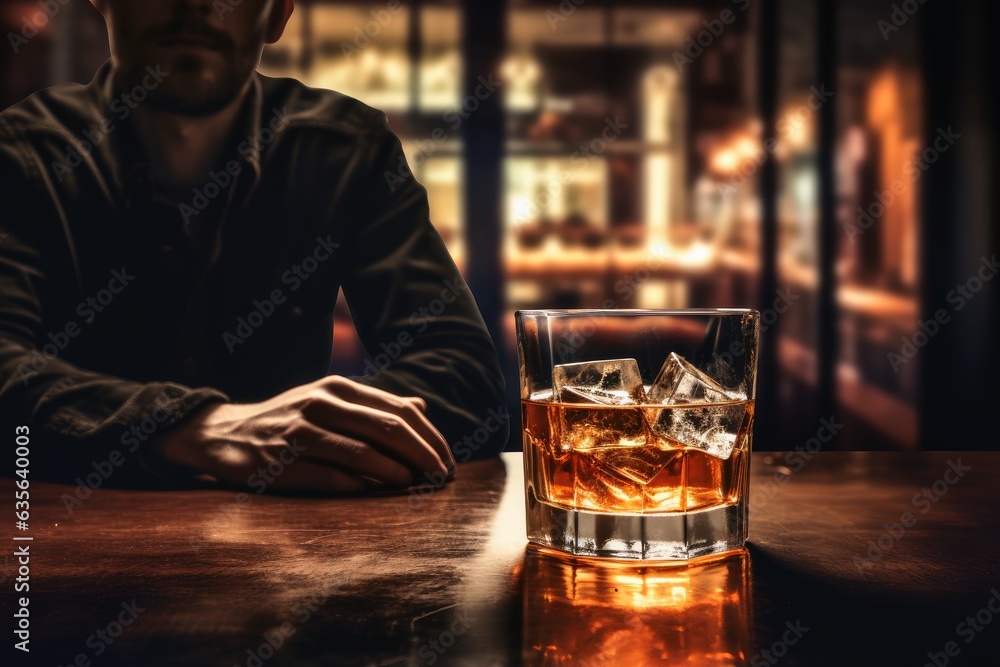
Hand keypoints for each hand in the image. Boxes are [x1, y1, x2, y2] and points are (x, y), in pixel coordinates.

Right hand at [150, 376, 455, 493]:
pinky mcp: (282, 461)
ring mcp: (300, 431)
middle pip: (389, 429)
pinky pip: (331, 477)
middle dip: (423, 455)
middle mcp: (322, 403)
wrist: (222, 433)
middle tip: (442, 477)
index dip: (430, 437)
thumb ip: (373, 405)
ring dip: (397, 473)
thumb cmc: (287, 420)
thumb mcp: (329, 401)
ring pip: (364, 452)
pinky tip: (378, 496)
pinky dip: (360, 487)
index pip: (400, 410)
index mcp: (339, 388)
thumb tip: (421, 407)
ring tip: (417, 486)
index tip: (448, 460)